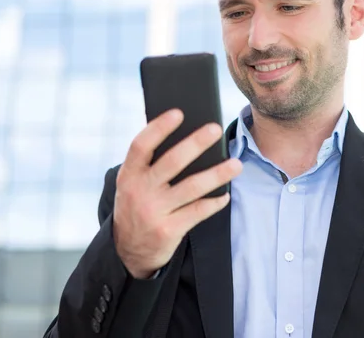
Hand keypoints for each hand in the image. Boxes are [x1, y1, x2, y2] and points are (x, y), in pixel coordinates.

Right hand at [112, 109, 241, 278]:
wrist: (127, 251)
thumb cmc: (138, 205)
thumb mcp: (133, 184)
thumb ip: (150, 165)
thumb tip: (186, 136)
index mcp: (129, 174)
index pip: (141, 145)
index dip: (159, 128)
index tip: (178, 113)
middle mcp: (139, 191)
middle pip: (172, 162)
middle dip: (196, 143)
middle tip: (215, 129)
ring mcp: (154, 212)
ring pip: (192, 187)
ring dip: (217, 174)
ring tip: (236, 164)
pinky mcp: (168, 230)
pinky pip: (198, 211)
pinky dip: (215, 202)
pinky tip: (226, 194)